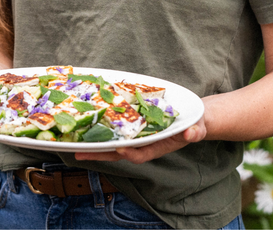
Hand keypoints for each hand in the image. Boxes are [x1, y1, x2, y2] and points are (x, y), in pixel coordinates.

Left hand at [74, 118, 206, 163]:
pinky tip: (90, 125)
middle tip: (79, 152)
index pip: (141, 154)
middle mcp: (144, 143)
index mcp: (158, 146)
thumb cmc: (194, 124)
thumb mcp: (197, 126)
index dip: (129, 153)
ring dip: (96, 144)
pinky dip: (104, 129)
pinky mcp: (134, 125)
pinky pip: (117, 129)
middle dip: (100, 153)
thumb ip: (195, 131)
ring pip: (114, 143)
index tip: (119, 149)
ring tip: (75, 144)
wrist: (192, 118)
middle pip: (119, 152)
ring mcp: (138, 136)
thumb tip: (191, 134)